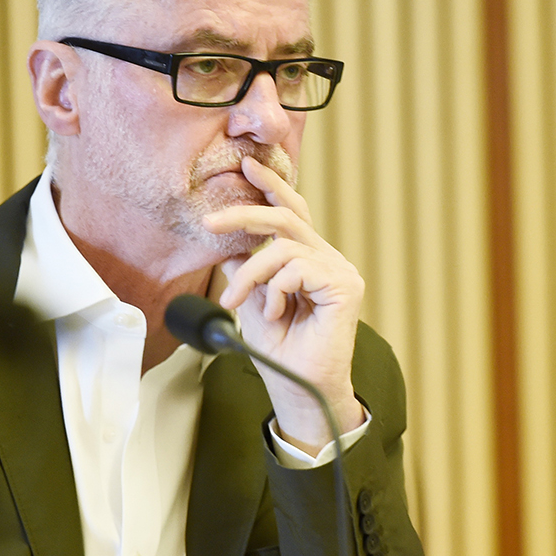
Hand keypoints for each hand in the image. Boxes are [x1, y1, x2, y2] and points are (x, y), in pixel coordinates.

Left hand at [202, 156, 366, 453]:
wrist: (299, 390)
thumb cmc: (280, 352)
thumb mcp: (251, 302)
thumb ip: (245, 271)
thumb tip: (227, 245)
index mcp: (308, 259)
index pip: (291, 212)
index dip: (271, 186)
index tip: (246, 165)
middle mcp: (327, 259)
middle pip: (286, 217)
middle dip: (244, 214)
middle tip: (210, 221)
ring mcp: (340, 271)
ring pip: (284, 246)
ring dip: (250, 273)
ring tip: (237, 302)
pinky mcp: (345, 286)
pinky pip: (298, 268)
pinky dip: (275, 289)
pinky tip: (274, 314)